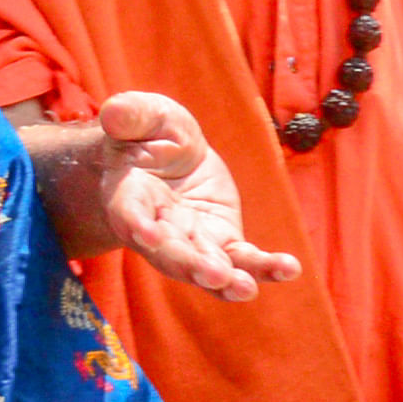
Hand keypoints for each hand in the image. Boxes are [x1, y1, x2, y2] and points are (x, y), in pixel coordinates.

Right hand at [74, 92, 301, 300]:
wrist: (168, 154)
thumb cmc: (149, 133)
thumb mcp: (145, 114)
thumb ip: (131, 114)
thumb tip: (114, 113)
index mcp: (129, 195)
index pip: (129, 213)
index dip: (137, 224)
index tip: (148, 235)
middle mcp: (156, 229)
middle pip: (170, 253)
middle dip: (191, 265)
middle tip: (214, 274)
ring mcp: (191, 240)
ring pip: (206, 266)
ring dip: (226, 281)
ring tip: (246, 288)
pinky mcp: (221, 240)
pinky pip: (242, 259)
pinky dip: (264, 267)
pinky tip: (288, 269)